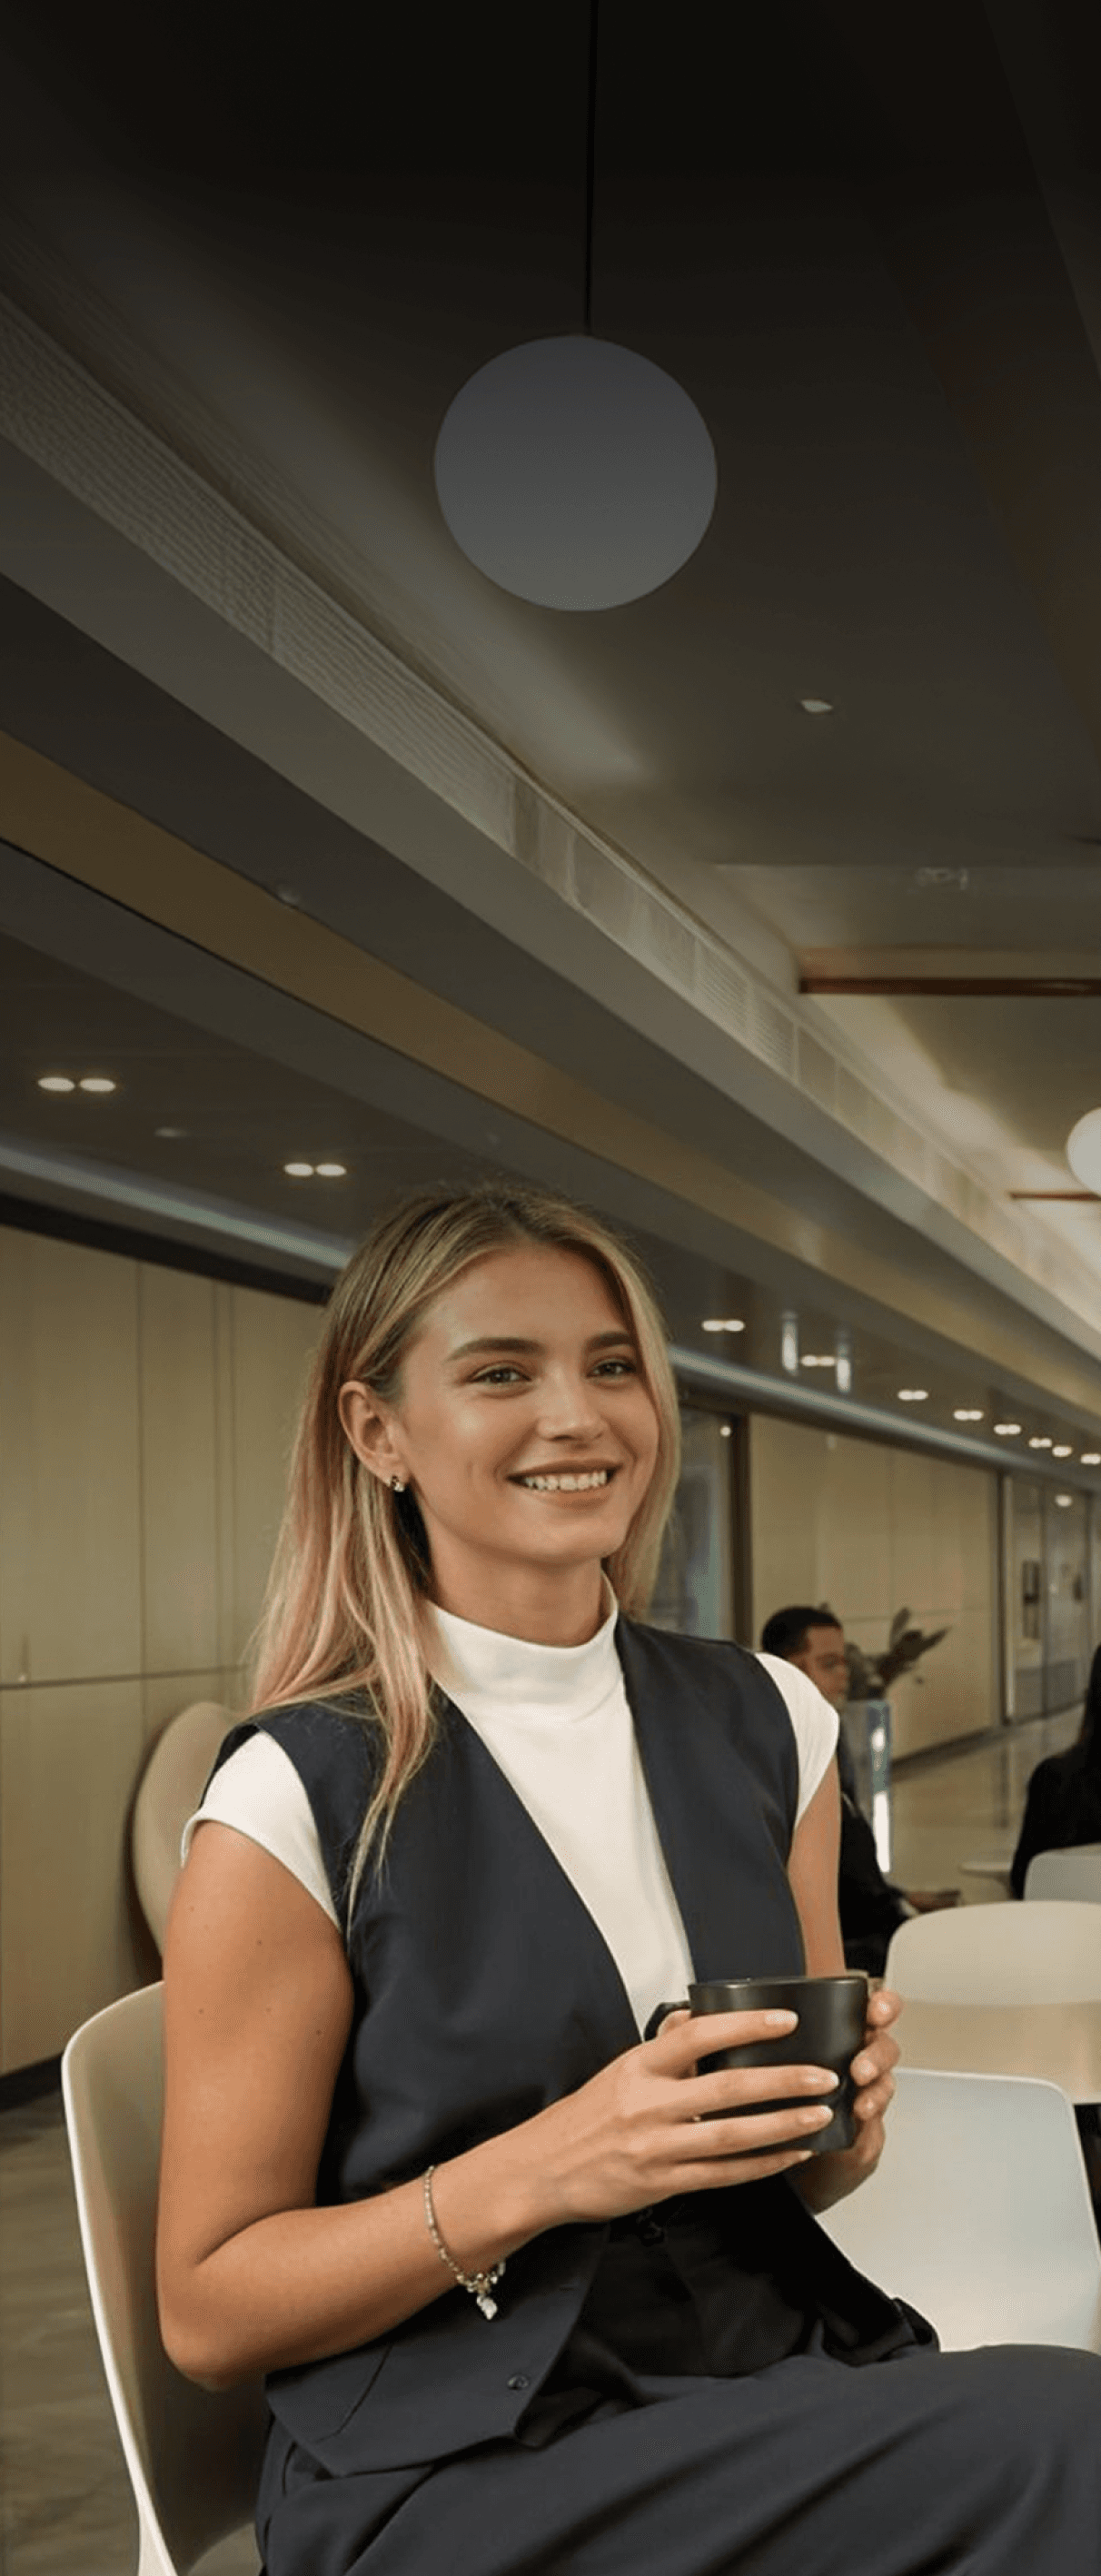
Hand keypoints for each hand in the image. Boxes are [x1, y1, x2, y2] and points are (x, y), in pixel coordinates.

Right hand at [527, 2008, 842, 2227]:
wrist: (543, 2171)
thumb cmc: (584, 2118)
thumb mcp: (618, 2069)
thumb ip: (663, 2047)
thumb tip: (696, 2016)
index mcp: (639, 2066)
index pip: (698, 2035)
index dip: (745, 2025)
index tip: (786, 2021)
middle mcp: (648, 2105)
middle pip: (727, 2088)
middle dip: (783, 2081)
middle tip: (824, 2075)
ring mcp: (656, 2148)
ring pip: (732, 2136)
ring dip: (783, 2125)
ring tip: (820, 2115)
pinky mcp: (663, 2185)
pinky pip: (723, 2175)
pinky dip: (762, 2166)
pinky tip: (791, 2155)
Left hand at [790, 1986, 901, 2213]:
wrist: (789, 2151)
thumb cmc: (781, 2096)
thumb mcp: (775, 2059)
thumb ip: (768, 2035)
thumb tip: (741, 2016)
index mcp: (844, 2033)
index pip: (875, 2009)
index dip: (884, 2006)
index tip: (876, 2011)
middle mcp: (858, 2060)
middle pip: (884, 2047)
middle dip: (876, 2057)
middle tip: (859, 2070)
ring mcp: (864, 2096)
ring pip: (884, 2085)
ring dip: (876, 2093)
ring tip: (860, 2105)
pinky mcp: (866, 2132)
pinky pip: (876, 2126)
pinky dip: (869, 2127)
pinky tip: (856, 2126)